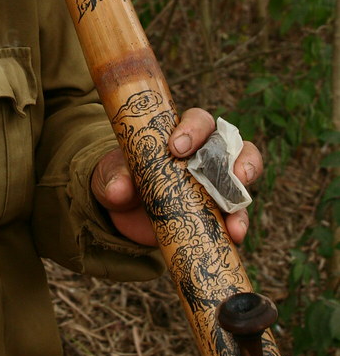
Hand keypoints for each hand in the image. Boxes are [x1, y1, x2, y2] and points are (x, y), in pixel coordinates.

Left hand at [90, 108, 261, 247]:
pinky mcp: (218, 212)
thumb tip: (119, 189)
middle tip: (233, 172)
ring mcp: (215, 183)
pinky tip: (235, 234)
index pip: (198, 121)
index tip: (177, 147)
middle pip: (231, 144)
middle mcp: (204, 155)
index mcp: (180, 135)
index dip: (194, 129)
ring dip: (246, 190)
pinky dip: (239, 223)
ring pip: (243, 175)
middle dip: (236, 156)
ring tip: (237, 204)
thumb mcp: (110, 175)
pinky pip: (237, 214)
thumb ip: (113, 177)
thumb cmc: (121, 180)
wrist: (124, 215)